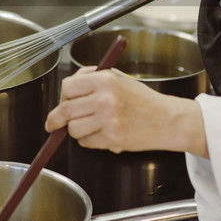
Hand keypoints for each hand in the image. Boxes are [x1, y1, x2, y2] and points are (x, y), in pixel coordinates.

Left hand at [45, 67, 205, 155]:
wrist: (167, 120)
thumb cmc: (142, 99)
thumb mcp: (118, 78)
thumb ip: (91, 78)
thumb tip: (65, 91)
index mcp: (105, 80)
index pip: (68, 87)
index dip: (62, 96)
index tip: (61, 103)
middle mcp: (105, 99)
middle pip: (64, 110)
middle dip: (57, 119)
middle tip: (54, 124)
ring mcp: (108, 120)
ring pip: (73, 129)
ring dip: (76, 130)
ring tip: (91, 125)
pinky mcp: (112, 139)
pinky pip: (86, 142)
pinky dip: (89, 140)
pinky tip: (102, 133)